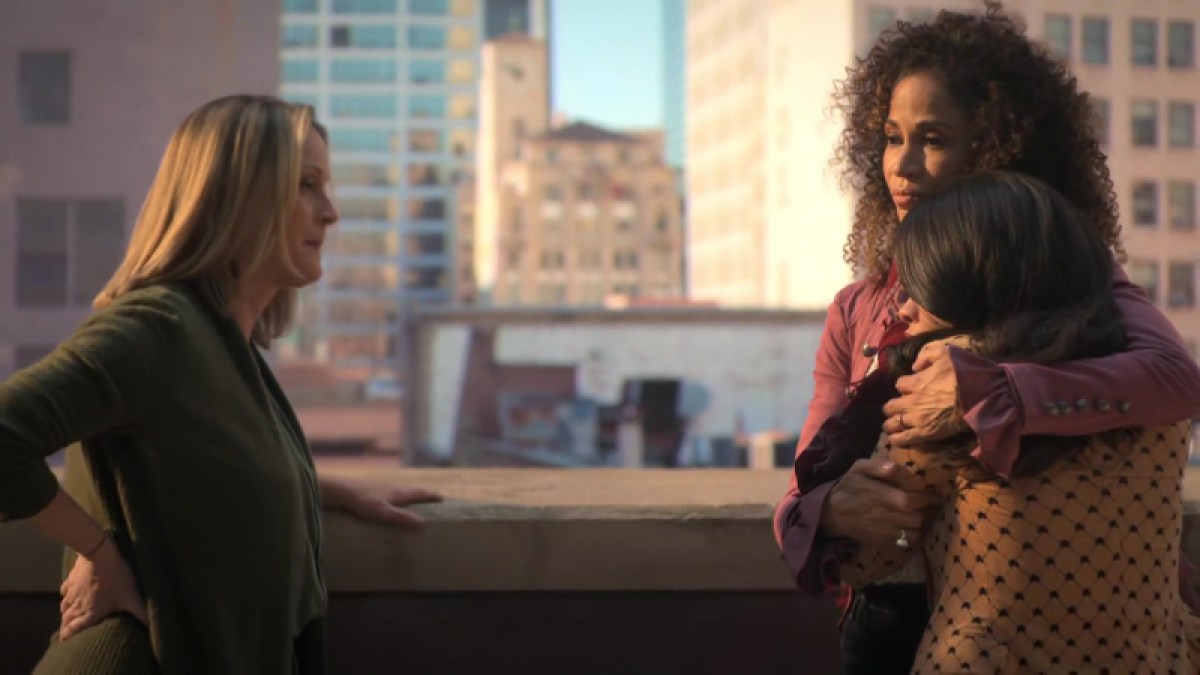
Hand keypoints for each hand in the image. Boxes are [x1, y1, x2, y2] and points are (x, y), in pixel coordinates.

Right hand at [59, 537, 147, 640]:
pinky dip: (66, 598)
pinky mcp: (70, 580)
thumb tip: (150, 626)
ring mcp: (71, 593)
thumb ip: (140, 612)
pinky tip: (70, 596)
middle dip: (66, 628)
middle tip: (69, 632)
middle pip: (66, 621)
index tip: (66, 642)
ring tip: (70, 617)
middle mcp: (76, 606)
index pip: (72, 630)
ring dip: (66, 614)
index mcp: (89, 613)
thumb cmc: (115, 578)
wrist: (98, 554)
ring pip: (63, 608)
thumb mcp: (130, 596)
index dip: (67, 637)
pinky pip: (64, 593)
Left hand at [336, 479, 442, 526]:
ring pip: (403, 490)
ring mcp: (384, 488)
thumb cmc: (363, 502)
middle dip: (425, 494)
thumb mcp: (383, 513)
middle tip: (434, 498)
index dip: (431, 495)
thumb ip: (401, 517)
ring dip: (413, 494)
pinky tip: (394, 500)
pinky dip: (401, 496)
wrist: (343, 491)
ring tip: (418, 500)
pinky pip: (394, 492)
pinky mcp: (375, 490)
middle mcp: (394, 488)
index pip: (420, 493)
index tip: (443, 497)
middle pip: (413, 490)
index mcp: (399, 493)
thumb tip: (422, 523)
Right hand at [820, 459, 935, 547]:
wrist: (831, 512)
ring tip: (911, 517)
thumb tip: (894, 467)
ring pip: (913, 533)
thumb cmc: (848, 487)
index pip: (912, 501)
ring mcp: (884, 532)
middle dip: (920, 512)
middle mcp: (885, 516)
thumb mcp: (858, 468)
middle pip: (916, 519)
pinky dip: (908, 537)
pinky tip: (902, 527)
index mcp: (882, 496)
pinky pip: (904, 543)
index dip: (924, 499)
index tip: (928, 495)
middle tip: (917, 506)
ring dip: (915, 526)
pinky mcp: (881, 542)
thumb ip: (877, 466)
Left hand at [882, 339, 969, 445]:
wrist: (983, 397)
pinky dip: (896, 439)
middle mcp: (912, 401)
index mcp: (916, 382)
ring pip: (893, 422)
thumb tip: (915, 366)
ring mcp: (918, 419)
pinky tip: (892, 439)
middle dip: (891, 406)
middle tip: (894, 408)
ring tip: (890, 425)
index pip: (899, 384)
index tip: (909, 386)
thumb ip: (926, 356)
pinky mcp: (926, 433)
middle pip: (891, 405)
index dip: (904, 385)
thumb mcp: (946, 353)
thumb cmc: (967, 373)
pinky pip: (905, 438)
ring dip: (890, 423)